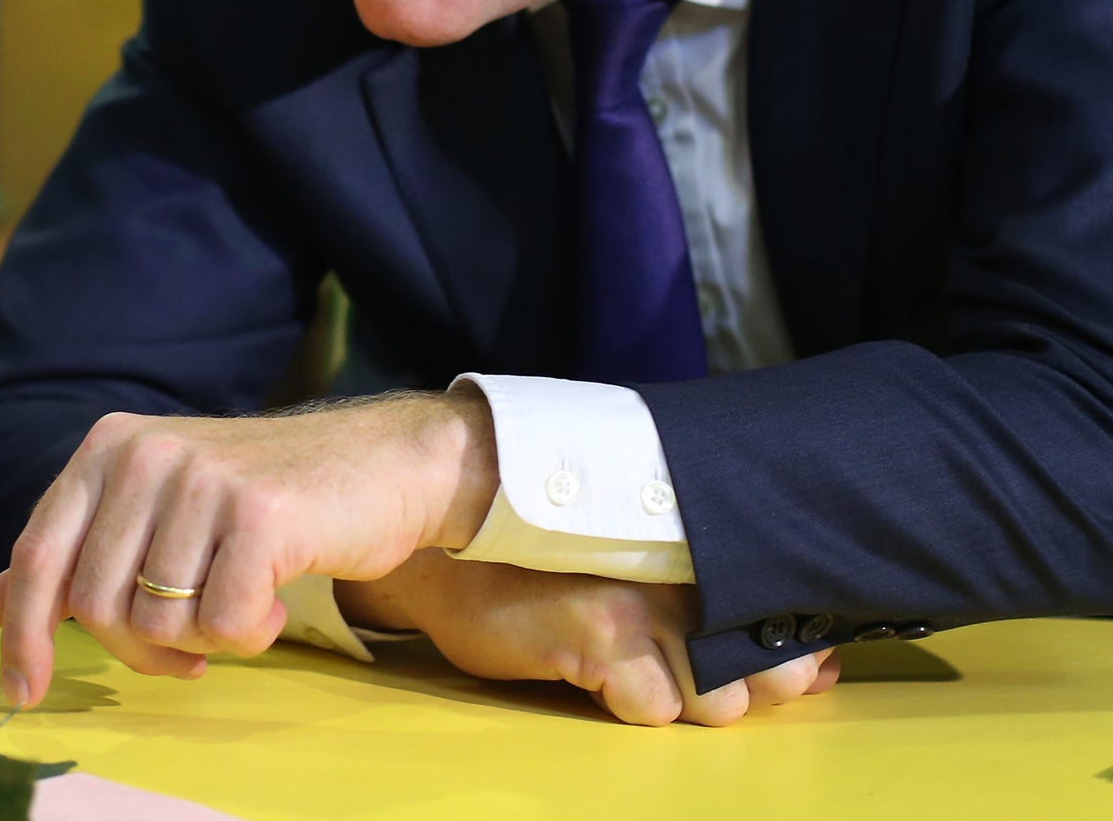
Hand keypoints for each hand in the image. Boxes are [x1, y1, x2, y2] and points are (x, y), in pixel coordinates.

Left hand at [0, 394, 496, 708]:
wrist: (378, 463)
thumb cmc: (265, 499)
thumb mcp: (160, 510)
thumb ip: (82, 551)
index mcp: (107, 448)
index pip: (37, 554)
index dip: (23, 632)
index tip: (23, 692)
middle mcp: (142, 453)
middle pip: (95, 606)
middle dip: (141, 651)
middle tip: (191, 649)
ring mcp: (199, 477)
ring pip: (157, 622)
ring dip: (203, 640)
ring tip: (242, 606)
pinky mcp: (257, 512)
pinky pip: (223, 623)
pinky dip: (250, 633)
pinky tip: (275, 602)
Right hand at [336, 549, 840, 726]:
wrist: (442, 544)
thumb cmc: (536, 550)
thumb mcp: (630, 553)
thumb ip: (706, 585)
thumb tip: (806, 658)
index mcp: (695, 541)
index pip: (784, 607)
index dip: (793, 648)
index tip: (798, 661)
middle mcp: (683, 567)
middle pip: (769, 665)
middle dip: (750, 684)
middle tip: (698, 665)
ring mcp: (644, 601)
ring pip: (718, 700)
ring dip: (684, 696)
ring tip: (634, 661)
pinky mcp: (601, 634)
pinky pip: (653, 708)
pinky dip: (629, 701)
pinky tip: (592, 666)